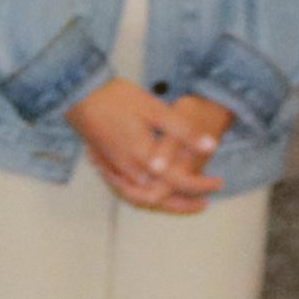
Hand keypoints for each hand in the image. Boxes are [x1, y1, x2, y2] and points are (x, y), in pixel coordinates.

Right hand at [68, 76, 217, 212]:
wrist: (78, 93)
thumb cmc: (117, 98)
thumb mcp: (155, 110)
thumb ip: (183, 131)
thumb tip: (211, 147)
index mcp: (145, 158)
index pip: (179, 181)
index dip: (201, 184)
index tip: (219, 183)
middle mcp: (129, 170)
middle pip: (159, 199)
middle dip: (182, 205)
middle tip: (204, 203)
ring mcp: (115, 169)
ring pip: (141, 197)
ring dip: (163, 201)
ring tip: (182, 198)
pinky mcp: (106, 163)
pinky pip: (128, 189)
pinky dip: (144, 193)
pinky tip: (153, 187)